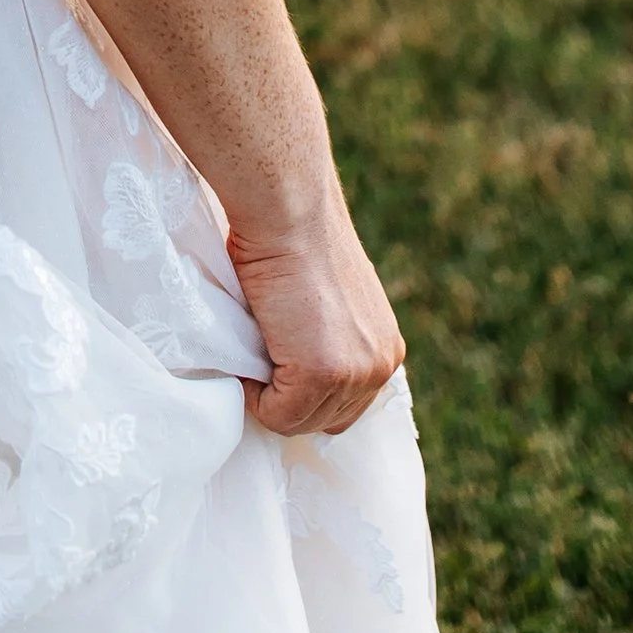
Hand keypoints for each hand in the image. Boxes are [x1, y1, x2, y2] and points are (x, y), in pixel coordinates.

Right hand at [229, 197, 403, 439]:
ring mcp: (355, 373)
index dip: (307, 393)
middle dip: (290, 400)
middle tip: (260, 360)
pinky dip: (254, 396)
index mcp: (385, 347)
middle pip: (328, 420)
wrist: (289, 211)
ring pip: (300, 421)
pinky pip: (278, 415)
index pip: (348, 405)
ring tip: (252, 350)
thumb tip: (293, 360)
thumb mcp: (328, 298)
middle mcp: (381, 365)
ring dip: (270, 397)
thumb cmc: (294, 238)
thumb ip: (329, 335)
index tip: (278, 365)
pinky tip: (247, 354)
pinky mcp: (323, 374)